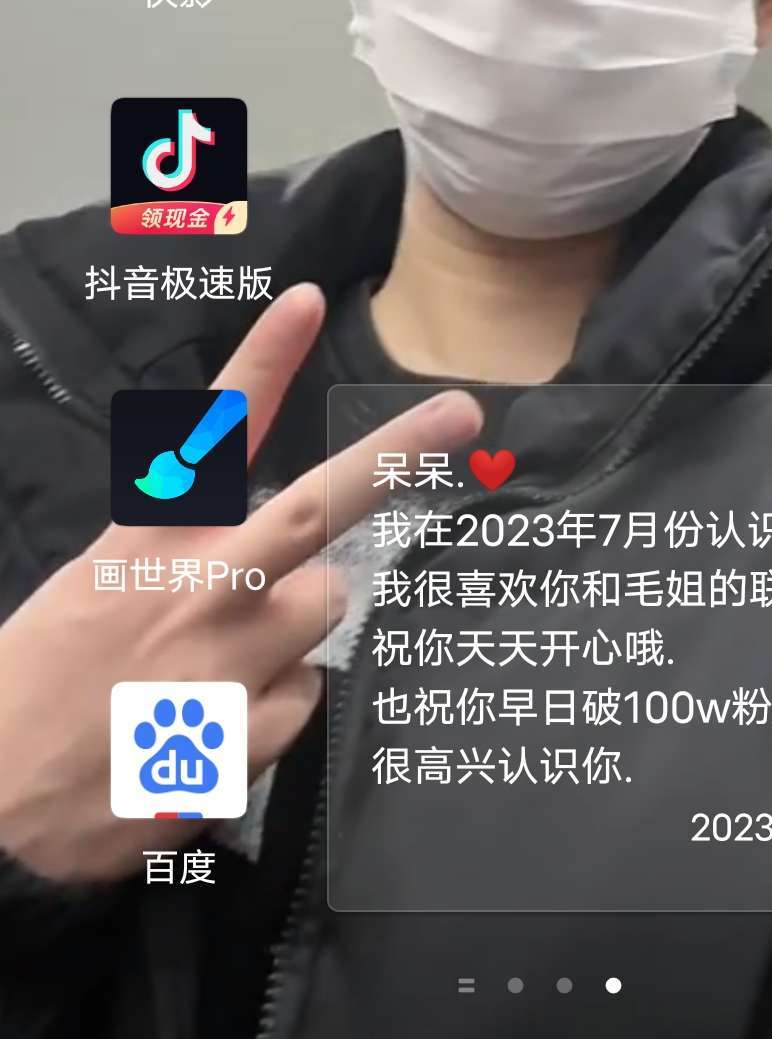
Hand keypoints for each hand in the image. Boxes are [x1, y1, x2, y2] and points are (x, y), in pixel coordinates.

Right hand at [0, 284, 483, 882]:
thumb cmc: (28, 694)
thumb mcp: (83, 593)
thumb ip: (169, 562)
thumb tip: (243, 560)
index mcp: (142, 545)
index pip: (208, 436)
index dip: (262, 361)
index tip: (304, 302)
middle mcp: (197, 590)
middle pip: (318, 508)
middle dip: (396, 455)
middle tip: (462, 413)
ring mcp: (230, 664)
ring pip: (324, 612)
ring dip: (298, 624)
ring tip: (230, 658)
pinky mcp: (247, 736)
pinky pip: (304, 700)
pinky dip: (274, 709)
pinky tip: (213, 727)